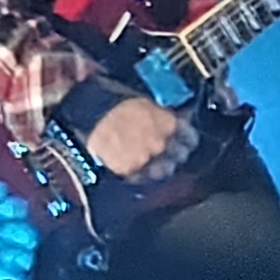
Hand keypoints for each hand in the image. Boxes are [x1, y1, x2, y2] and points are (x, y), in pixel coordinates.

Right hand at [82, 97, 197, 184]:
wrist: (89, 113)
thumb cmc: (112, 102)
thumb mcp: (144, 103)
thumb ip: (161, 116)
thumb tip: (170, 122)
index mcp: (169, 124)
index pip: (190, 138)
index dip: (185, 139)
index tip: (182, 140)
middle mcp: (162, 144)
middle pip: (178, 157)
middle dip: (173, 154)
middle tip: (164, 151)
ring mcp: (146, 160)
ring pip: (161, 171)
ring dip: (158, 166)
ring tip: (148, 161)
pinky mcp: (129, 171)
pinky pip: (141, 177)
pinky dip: (139, 173)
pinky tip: (134, 165)